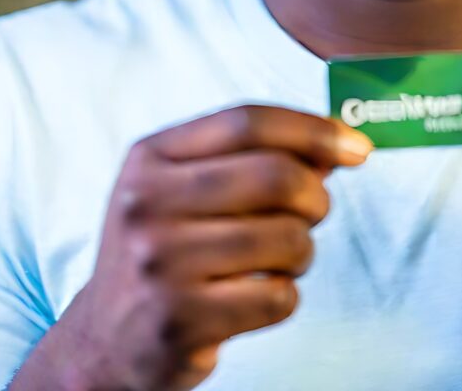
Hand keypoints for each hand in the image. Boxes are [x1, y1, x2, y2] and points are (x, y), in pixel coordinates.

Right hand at [11, 104, 372, 390]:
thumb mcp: (188, 189)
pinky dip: (284, 296)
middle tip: (314, 212)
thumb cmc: (165, 249)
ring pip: (287, 239)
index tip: (356, 146)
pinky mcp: (179, 322)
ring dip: (302, 252)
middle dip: (315, 195)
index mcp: (150, 157)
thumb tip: (339, 141)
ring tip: (277, 259)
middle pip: (275, 175)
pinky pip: (278, 298)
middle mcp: (146, 203)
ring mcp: (159, 263)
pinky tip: (254, 296)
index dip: (311, 128)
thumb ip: (255, 158)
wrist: (104, 340)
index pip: (247, 121)